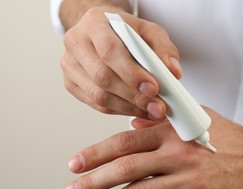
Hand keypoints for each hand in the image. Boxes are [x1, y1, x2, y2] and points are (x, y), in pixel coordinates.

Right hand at [60, 7, 181, 118]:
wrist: (102, 33)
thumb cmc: (125, 32)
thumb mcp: (149, 31)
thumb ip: (164, 49)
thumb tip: (172, 73)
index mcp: (94, 23)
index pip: (109, 51)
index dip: (131, 73)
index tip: (153, 88)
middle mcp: (76, 43)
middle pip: (102, 77)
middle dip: (134, 96)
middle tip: (158, 107)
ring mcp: (70, 65)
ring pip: (98, 95)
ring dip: (128, 108)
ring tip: (152, 112)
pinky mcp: (70, 83)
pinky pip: (96, 104)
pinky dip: (119, 111)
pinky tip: (137, 111)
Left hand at [64, 108, 242, 188]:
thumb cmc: (229, 138)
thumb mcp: (195, 119)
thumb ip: (161, 122)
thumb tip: (130, 126)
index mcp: (171, 133)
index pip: (123, 142)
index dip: (95, 154)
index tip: (74, 164)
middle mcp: (176, 156)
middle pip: (125, 169)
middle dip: (93, 181)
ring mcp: (188, 182)